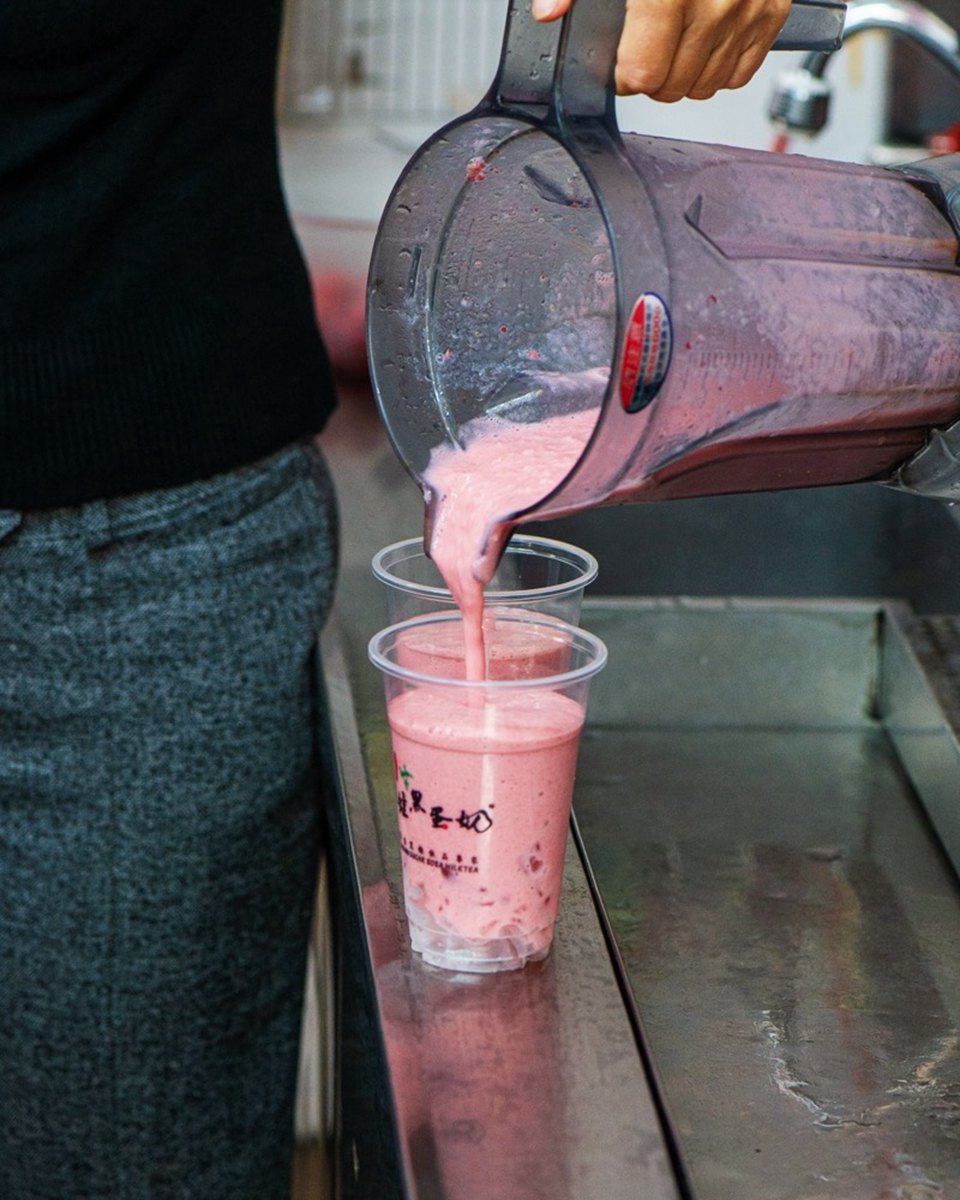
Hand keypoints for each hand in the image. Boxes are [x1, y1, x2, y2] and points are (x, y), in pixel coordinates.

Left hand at [532, 0, 791, 101]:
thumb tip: (548, 11)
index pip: (643, 73)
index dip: (623, 74)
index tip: (620, 61)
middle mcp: (714, 3)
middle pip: (672, 85)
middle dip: (651, 76)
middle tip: (644, 48)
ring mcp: (748, 8)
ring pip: (705, 85)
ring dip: (684, 74)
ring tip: (673, 42)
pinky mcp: (772, 10)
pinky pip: (739, 72)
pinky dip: (719, 65)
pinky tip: (704, 38)